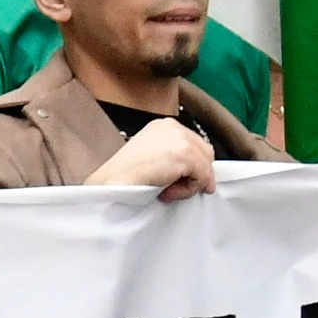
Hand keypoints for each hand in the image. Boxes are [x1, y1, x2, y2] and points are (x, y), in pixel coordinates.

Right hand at [90, 116, 219, 200]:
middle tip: (174, 188)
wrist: (112, 182)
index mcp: (163, 125)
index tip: (182, 180)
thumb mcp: (152, 156)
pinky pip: (203, 178)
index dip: (194, 165)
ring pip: (206, 166)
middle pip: (206, 153)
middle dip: (195, 174)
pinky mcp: (185, 154)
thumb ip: (173, 156)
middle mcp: (173, 127)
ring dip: (190, 185)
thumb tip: (199, 173)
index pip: (195, 144)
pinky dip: (188, 190)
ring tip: (167, 190)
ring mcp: (180, 139)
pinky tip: (167, 192)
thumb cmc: (125, 175)